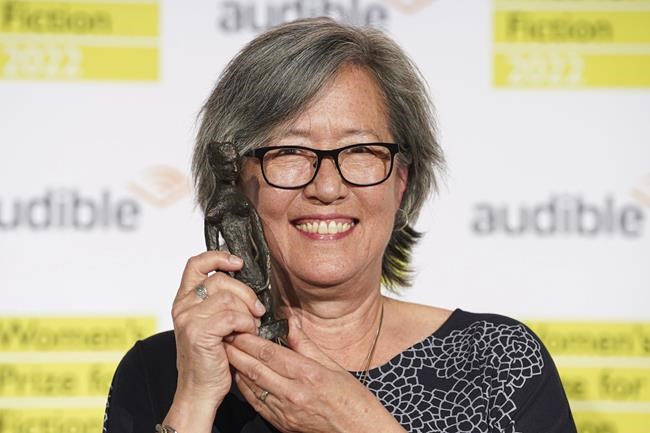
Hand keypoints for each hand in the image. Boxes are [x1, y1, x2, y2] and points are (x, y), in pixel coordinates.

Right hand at [170, 251, 266, 410]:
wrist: (199, 391)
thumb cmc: (210, 359)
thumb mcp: (211, 324)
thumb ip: (219, 302)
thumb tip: (244, 284)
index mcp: (184, 300)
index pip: (196, 264)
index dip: (218, 257)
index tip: (237, 262)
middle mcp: (182, 306)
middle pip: (220, 279)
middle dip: (245, 292)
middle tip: (257, 309)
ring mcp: (188, 318)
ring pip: (228, 297)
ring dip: (247, 312)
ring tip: (249, 327)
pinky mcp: (199, 332)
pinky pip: (232, 316)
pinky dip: (246, 325)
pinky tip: (245, 335)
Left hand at [226, 317, 405, 432]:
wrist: (358, 431)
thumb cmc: (351, 398)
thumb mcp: (333, 365)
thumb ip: (307, 344)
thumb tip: (292, 322)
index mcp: (307, 374)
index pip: (269, 354)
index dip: (249, 341)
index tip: (237, 329)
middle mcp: (293, 393)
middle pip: (255, 369)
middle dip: (236, 351)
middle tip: (223, 337)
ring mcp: (285, 411)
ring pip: (251, 386)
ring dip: (236, 369)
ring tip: (226, 354)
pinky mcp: (282, 423)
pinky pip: (257, 403)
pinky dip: (245, 389)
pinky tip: (240, 378)